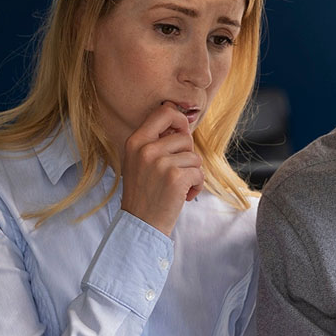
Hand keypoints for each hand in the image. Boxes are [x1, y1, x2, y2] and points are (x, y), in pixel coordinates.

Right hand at [119, 103, 203, 235]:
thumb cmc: (144, 192)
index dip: (180, 120)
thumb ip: (156, 141)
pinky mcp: (175, 177)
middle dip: (188, 155)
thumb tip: (183, 123)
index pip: (164, 111)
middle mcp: (146, 149)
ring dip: (192, 173)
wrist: (141, 224)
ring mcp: (160, 163)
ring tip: (178, 186)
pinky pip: (199, 173)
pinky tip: (184, 195)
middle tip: (177, 171)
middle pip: (185, 137)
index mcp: (135, 141)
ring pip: (194, 157)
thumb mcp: (139, 161)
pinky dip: (197, 186)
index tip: (182, 133)